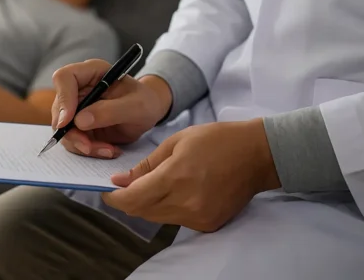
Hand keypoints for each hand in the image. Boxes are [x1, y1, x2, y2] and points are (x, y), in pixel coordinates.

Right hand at [51, 60, 172, 158]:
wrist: (149, 113)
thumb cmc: (145, 102)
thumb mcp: (136, 106)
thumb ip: (110, 111)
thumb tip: (80, 121)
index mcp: (91, 72)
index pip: (64, 78)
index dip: (63, 99)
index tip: (67, 122)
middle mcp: (79, 88)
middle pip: (59, 108)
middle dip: (72, 132)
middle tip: (90, 147)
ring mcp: (77, 107)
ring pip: (64, 129)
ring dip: (82, 144)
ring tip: (108, 150)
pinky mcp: (79, 125)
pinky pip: (74, 140)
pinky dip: (89, 149)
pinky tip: (109, 150)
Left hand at [101, 119, 281, 232]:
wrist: (257, 155)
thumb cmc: (217, 140)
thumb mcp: (176, 142)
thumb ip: (146, 165)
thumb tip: (120, 181)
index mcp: (176, 178)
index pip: (132, 199)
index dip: (114, 197)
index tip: (106, 189)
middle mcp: (186, 203)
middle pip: (141, 211)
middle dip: (128, 199)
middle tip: (123, 184)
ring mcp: (198, 217)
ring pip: (157, 217)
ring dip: (147, 204)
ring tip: (148, 185)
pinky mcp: (208, 224)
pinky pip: (176, 220)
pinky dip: (167, 208)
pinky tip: (173, 191)